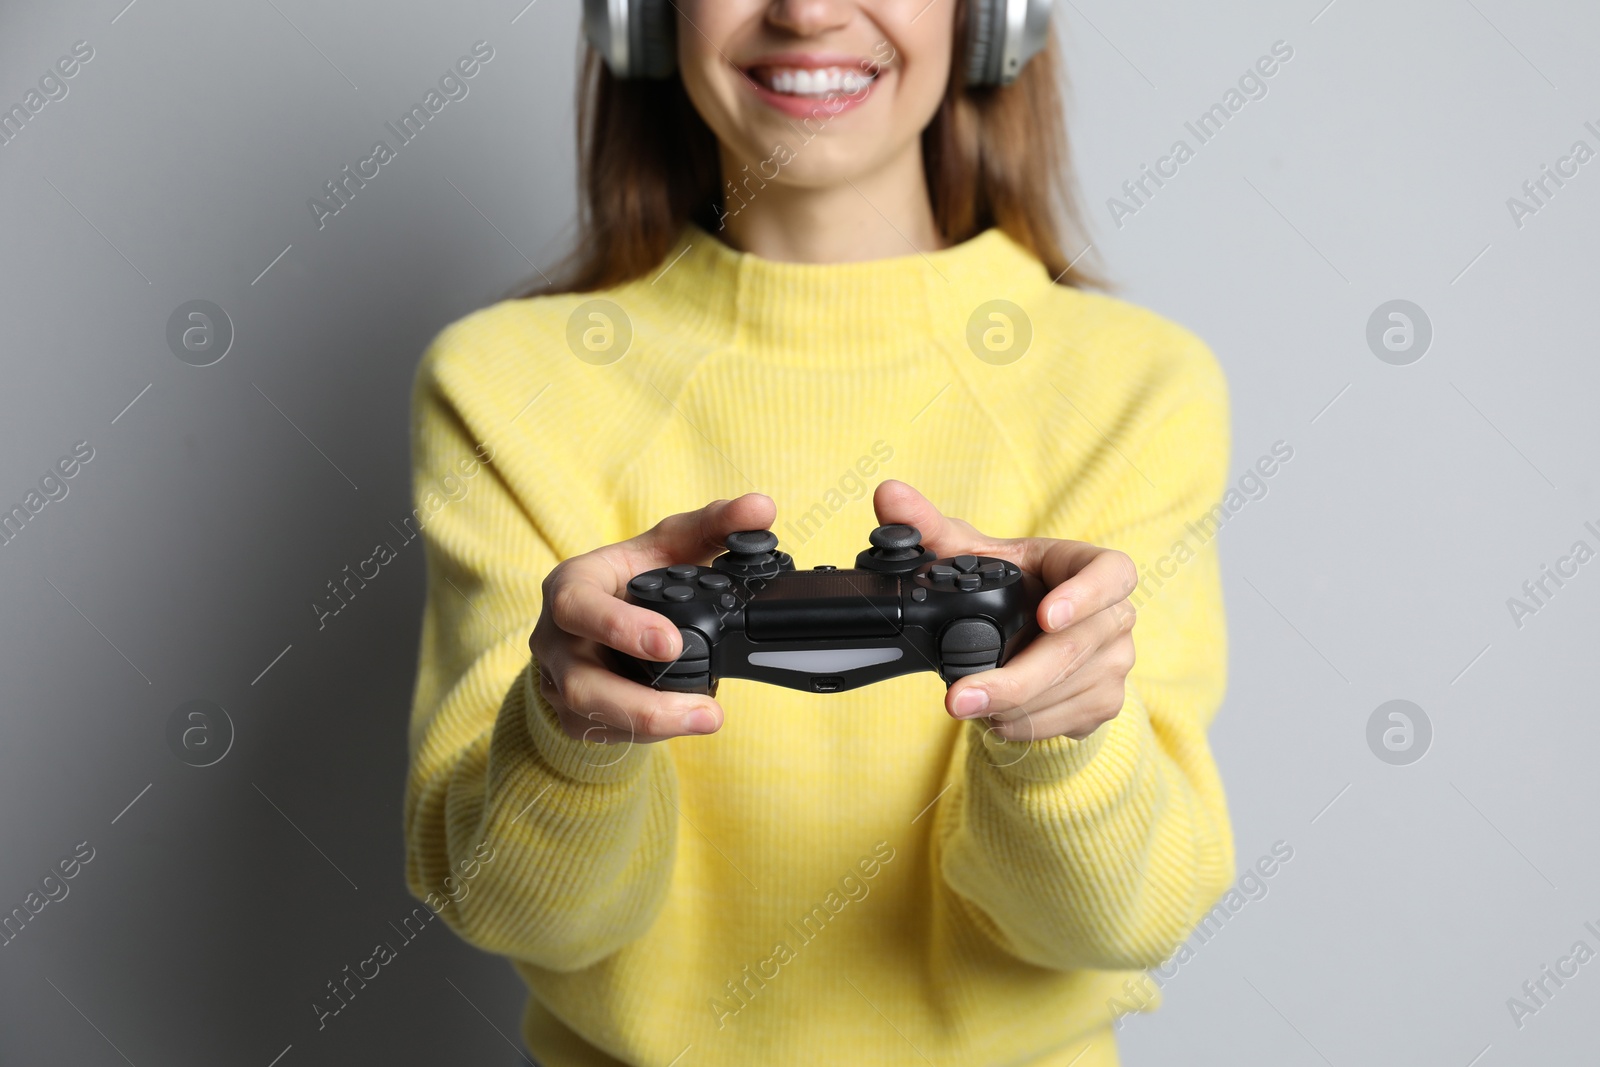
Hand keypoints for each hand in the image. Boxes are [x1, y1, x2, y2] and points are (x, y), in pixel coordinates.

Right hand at [528, 493, 775, 743]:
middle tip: (704, 709)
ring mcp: (558, 683)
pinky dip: (646, 734)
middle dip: (641, 703)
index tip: (671, 643)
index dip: (619, 627)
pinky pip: (605, 735)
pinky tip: (683, 723)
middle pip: (581, 683)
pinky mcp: (570, 717)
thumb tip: (762, 509)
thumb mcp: (667, 545)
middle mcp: (554, 639)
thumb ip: (715, 524)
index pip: (576, 607)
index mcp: (570, 587)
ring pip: (592, 718)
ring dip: (652, 726)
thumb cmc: (631, 579)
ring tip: (707, 720)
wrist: (596, 623)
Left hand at [873, 480, 1137, 742]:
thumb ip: (928, 526)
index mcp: (1089, 566)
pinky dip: (1022, 724)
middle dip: (1013, 680)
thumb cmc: (1010, 583)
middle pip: (1072, 650)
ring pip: (1063, 693)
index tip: (1046, 616)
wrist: (1030, 637)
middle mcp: (1114, 615)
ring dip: (1008, 707)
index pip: (1112, 573)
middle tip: (960, 696)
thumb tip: (888, 495)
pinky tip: (995, 714)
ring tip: (967, 701)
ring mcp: (1115, 661)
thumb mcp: (972, 553)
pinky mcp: (1106, 701)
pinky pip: (1063, 720)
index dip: (1086, 595)